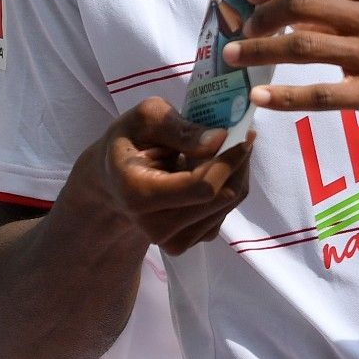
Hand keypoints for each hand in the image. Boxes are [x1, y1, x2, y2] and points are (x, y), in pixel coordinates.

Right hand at [69, 96, 252, 255]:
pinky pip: (224, 211)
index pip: (202, 186)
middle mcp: (156, 227)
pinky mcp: (189, 240)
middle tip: (242, 132)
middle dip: (237, 161)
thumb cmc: (130, 143)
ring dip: (236, 171)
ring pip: (228, 203)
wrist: (114, 180)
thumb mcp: (146, 118)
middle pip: (221, 196)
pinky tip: (214, 167)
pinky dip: (229, 185)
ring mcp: (174, 240)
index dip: (228, 160)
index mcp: (139, 194)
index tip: (244, 132)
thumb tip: (220, 139)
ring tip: (224, 146)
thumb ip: (180, 128)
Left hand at [223, 0, 358, 146]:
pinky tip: (260, 99)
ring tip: (232, 58)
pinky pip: (320, 94)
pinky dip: (284, 96)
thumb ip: (347, 14)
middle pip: (300, 4)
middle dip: (260, 16)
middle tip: (241, 31)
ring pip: (302, 47)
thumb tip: (294, 17)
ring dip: (259, 51)